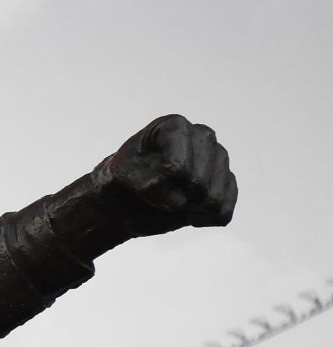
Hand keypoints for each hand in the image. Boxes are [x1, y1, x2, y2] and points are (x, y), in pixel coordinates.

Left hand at [93, 114, 236, 238]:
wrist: (128, 196)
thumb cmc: (122, 179)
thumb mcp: (120, 175)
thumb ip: (146, 183)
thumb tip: (180, 200)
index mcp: (173, 126)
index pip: (177, 167)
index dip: (158, 185)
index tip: (142, 179)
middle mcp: (203, 137)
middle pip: (198, 183)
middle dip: (172, 198)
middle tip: (157, 194)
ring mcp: (219, 159)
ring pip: (214, 199)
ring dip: (187, 210)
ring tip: (173, 201)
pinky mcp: (227, 183)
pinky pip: (223, 212)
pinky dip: (202, 220)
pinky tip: (188, 213)